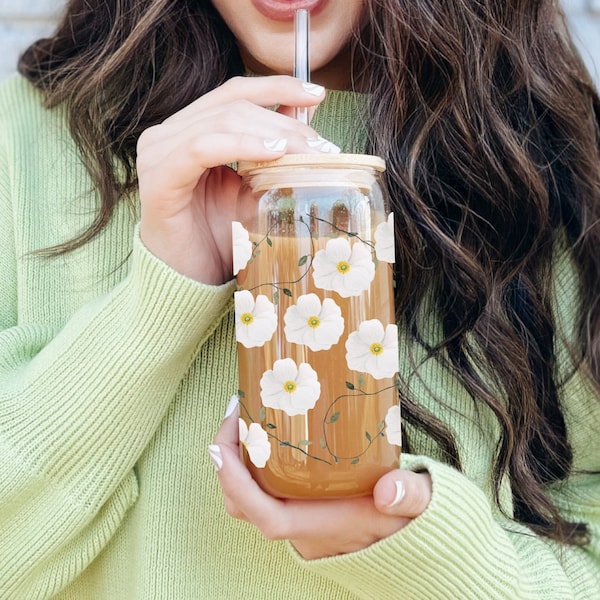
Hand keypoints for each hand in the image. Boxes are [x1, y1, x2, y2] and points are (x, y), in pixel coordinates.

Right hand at [136, 76, 336, 283]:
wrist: (188, 281)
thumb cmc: (218, 238)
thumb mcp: (252, 189)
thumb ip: (270, 153)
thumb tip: (306, 120)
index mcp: (187, 132)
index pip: (233, 93)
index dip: (276, 86)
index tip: (316, 94)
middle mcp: (167, 135)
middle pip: (232, 104)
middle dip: (283, 118)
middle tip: (320, 143)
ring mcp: (158, 154)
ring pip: (221, 121)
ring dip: (271, 132)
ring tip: (306, 151)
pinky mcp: (159, 179)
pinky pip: (201, 149)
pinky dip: (241, 146)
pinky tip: (273, 154)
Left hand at [210, 401, 431, 559]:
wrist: (407, 535)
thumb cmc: (406, 521)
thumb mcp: (415, 503)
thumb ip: (410, 495)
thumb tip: (390, 490)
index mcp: (319, 526)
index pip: (264, 515)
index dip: (236, 483)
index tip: (222, 444)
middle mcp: (299, 525)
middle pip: (243, 502)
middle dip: (228, 459)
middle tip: (236, 410)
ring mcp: (296, 516)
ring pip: (249, 494)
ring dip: (238, 457)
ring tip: (248, 413)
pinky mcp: (299, 505)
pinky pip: (263, 486)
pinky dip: (254, 460)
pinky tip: (269, 428)